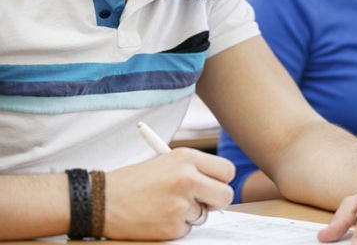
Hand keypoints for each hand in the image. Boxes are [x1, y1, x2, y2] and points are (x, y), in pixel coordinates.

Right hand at [103, 148, 234, 239]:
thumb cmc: (133, 181)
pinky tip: (157, 217)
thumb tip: (218, 186)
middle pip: (226, 194)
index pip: (227, 170)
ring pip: (205, 214)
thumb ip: (194, 170)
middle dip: (216, 201)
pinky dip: (175, 227)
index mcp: (186, 157)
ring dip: (190, 214)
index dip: (221, 180)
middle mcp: (187, 178)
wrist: (100, 201)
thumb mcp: (165, 162)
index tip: (213, 184)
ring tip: (165, 206)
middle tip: (202, 201)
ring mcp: (181, 204)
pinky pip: (187, 229)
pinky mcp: (173, 226)